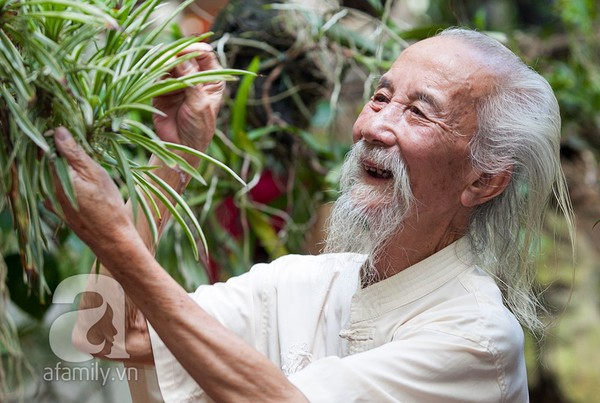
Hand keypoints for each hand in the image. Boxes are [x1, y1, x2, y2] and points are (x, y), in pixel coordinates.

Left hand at [51, 127, 135, 254]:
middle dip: (65, 152)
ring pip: (54, 175)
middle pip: (50, 161)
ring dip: (68, 167)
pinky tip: (84, 184)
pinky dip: (68, 181)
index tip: (75, 131)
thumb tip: (58, 131)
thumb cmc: (107, 205)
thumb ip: (74, 152)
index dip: (59, 137)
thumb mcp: (94, 173)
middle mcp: (47, 188)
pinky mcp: (58, 210)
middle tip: (87, 149)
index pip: (47, 147)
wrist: (112, 239)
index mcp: (54, 176)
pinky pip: (58, 188)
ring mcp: (51, 201)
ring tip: (89, 168)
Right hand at [152, 43, 224, 151]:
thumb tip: (181, 58)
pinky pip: (157, 75)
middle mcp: (195, 76)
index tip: (185, 52)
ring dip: (164, 63)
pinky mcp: (162, 88)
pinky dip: (154, 72)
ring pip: (169, 63)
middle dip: (176, 55)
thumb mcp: (199, 104)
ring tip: (160, 67)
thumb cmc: (198, 128)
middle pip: (185, 56)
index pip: (204, 54)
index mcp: (212, 79)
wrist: (181, 146)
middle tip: (169, 60)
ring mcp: (178, 81)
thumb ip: (191, 81)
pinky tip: (152, 74)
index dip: (194, 49)